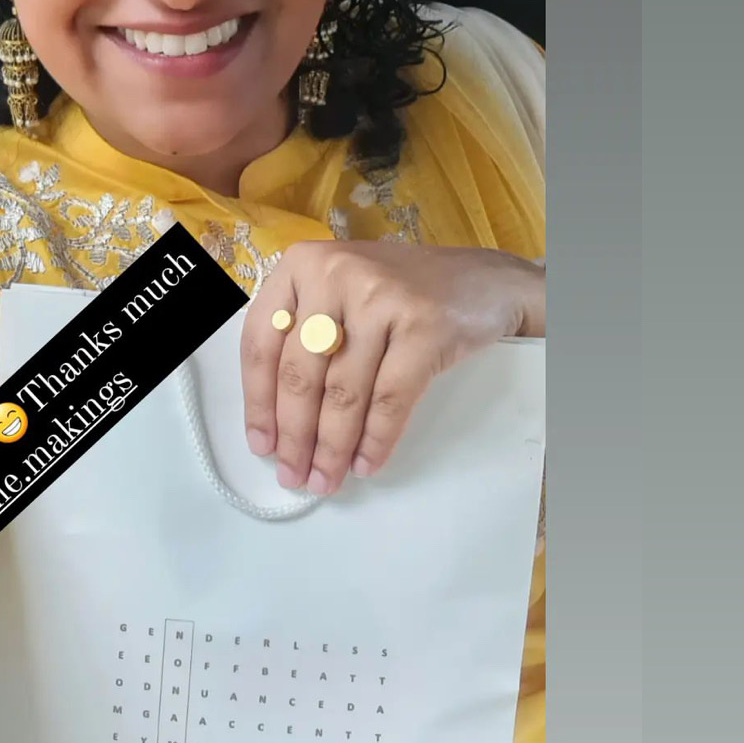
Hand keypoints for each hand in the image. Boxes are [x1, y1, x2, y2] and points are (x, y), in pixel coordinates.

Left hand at [241, 241, 544, 494]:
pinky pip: (389, 400)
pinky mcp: (423, 326)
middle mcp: (335, 273)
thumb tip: (280, 420)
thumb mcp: (341, 294)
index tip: (261, 444)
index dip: (258, 402)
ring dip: (332, 448)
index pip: (261, 342)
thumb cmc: (404, 292)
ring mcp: (380, 297)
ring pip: (343, 393)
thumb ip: (304, 335)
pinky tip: (366, 462)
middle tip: (294, 475)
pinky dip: (376, 440)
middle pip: (301, 373)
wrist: (485, 280)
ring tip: (326, 478)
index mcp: (302, 264)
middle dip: (295, 437)